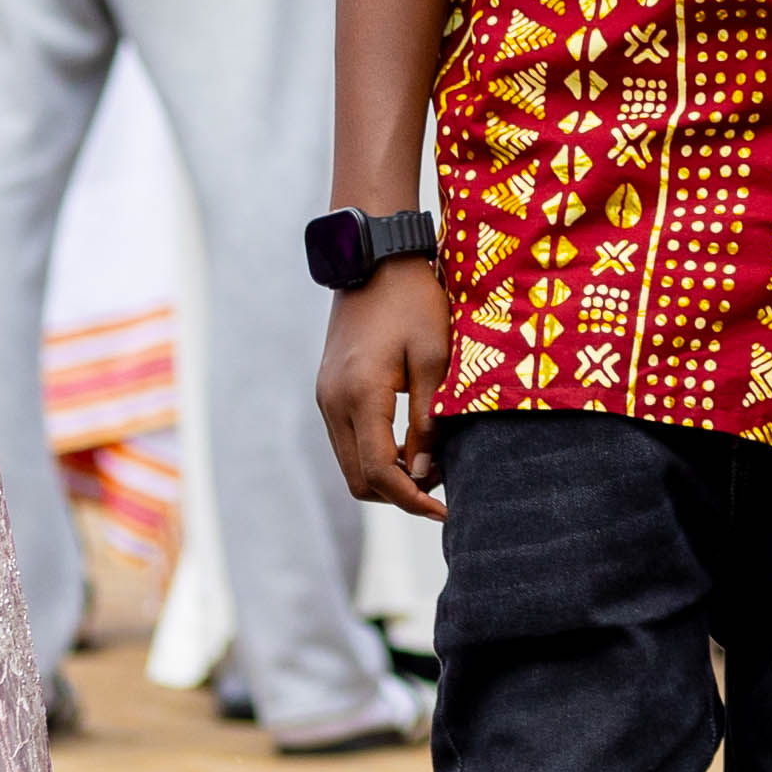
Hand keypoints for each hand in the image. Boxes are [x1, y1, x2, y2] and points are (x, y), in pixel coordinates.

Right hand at [317, 257, 452, 517]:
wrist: (375, 260)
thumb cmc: (414, 303)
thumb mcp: (434, 358)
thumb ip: (428, 419)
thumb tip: (427, 473)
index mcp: (359, 397)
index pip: (380, 473)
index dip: (413, 499)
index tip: (446, 510)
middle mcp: (333, 403)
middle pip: (359, 479)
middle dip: (400, 494)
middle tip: (444, 488)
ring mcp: (326, 398)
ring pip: (350, 464)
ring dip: (387, 476)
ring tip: (432, 466)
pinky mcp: (329, 391)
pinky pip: (348, 441)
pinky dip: (375, 455)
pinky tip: (410, 445)